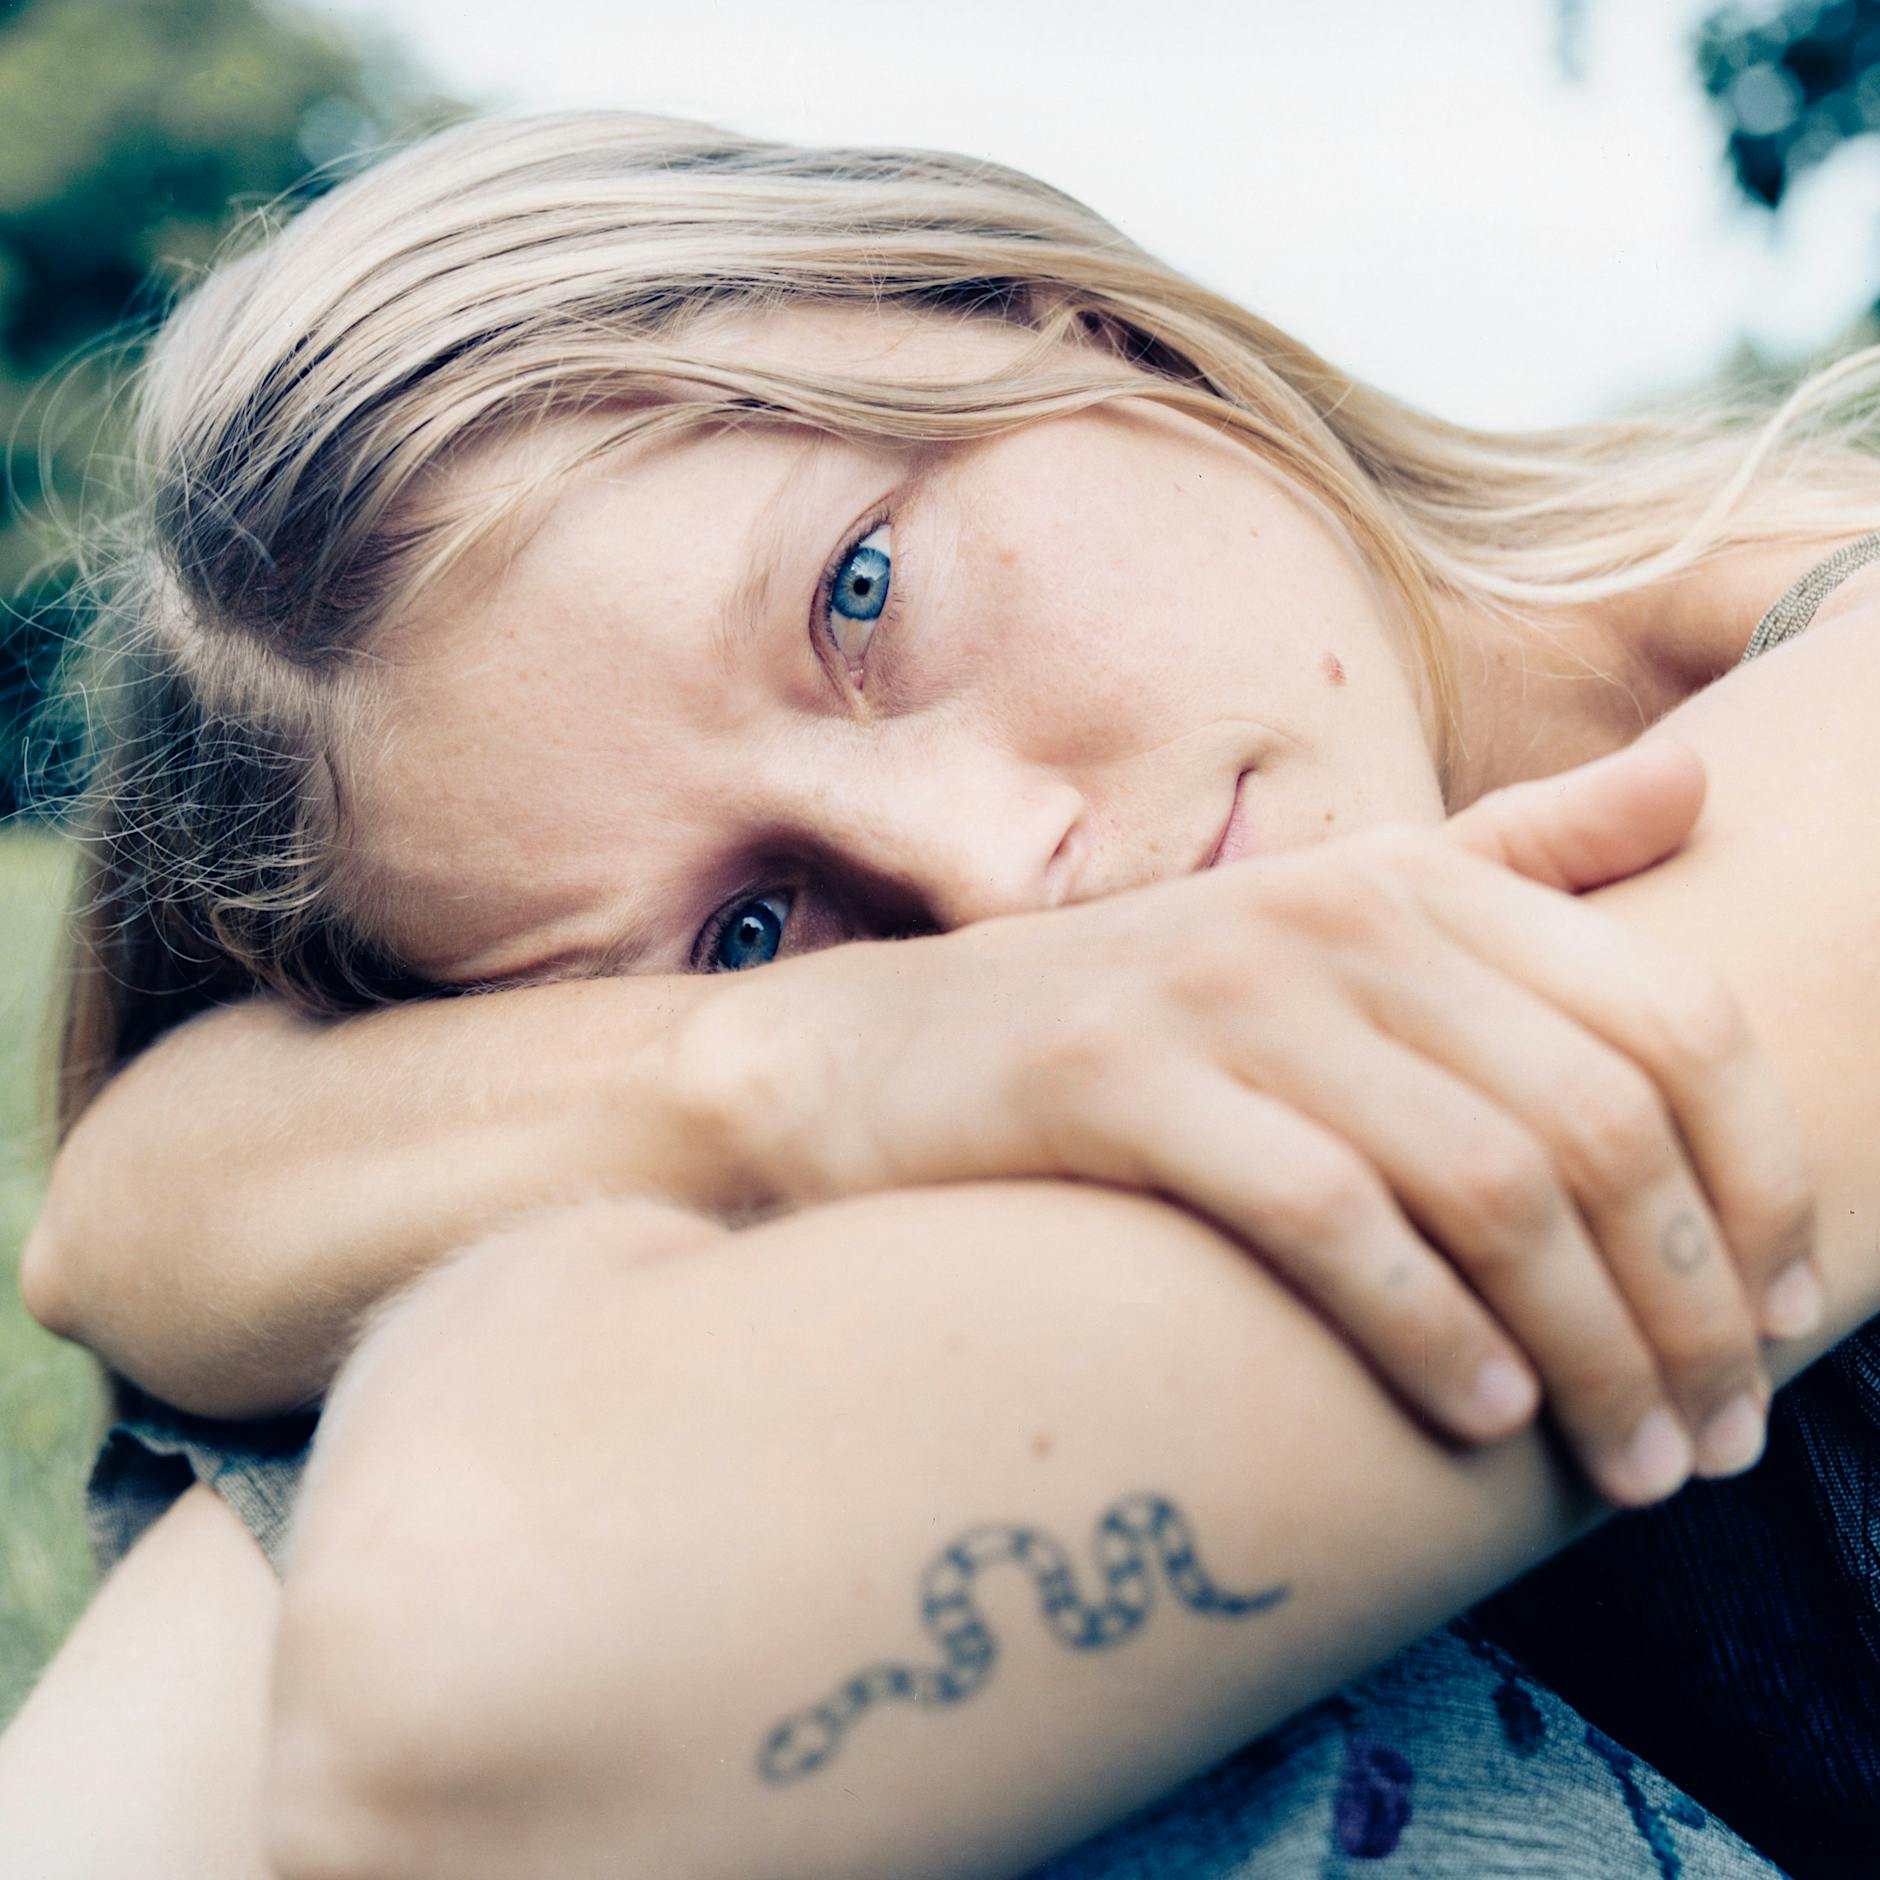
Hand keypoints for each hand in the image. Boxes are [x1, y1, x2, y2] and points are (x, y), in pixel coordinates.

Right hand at [686, 739, 1817, 1506]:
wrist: (885, 1057)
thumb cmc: (1135, 1017)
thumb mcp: (1330, 917)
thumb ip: (1514, 860)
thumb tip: (1702, 791)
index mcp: (1414, 881)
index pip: (1671, 1020)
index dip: (1763, 1179)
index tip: (1783, 1321)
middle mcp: (1336, 917)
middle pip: (1599, 1121)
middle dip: (1691, 1308)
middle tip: (1714, 1444)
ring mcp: (1225, 993)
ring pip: (1489, 1180)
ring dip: (1590, 1350)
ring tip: (1628, 1462)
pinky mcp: (1121, 1080)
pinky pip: (1328, 1216)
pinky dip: (1428, 1328)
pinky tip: (1481, 1418)